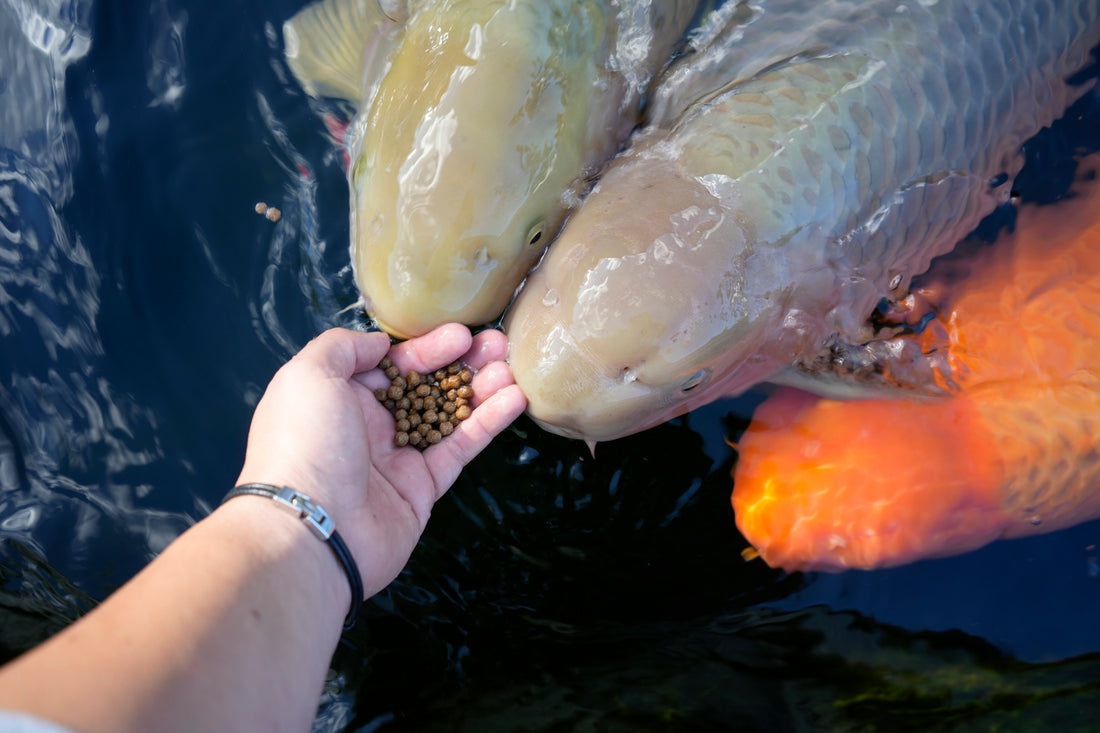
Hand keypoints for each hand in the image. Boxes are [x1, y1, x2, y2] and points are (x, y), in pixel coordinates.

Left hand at [235, 324, 525, 595]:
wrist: (311, 529)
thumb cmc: (303, 445)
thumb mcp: (308, 376)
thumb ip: (344, 347)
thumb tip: (381, 344)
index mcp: (339, 397)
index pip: (391, 363)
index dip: (427, 347)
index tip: (460, 334)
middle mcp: (368, 425)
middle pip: (425, 385)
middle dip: (462, 363)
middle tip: (496, 344)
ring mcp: (397, 457)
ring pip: (448, 414)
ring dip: (481, 389)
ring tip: (511, 368)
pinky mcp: (422, 487)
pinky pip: (460, 448)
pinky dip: (488, 423)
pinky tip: (514, 398)